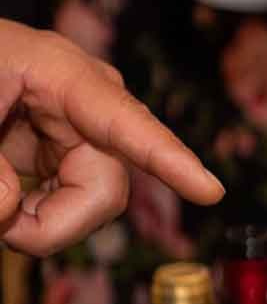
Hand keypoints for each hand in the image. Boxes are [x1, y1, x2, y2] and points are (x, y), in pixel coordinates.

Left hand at [0, 20, 223, 255]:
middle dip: (57, 222)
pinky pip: (71, 203)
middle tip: (3, 230)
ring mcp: (77, 131)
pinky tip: (10, 204)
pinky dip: (38, 217)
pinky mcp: (62, 153)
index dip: (169, 160)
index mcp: (62, 72)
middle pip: (105, 186)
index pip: (127, 122)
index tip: (208, 192)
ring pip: (92, 202)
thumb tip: (9, 210)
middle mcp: (85, 105)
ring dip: (44, 222)